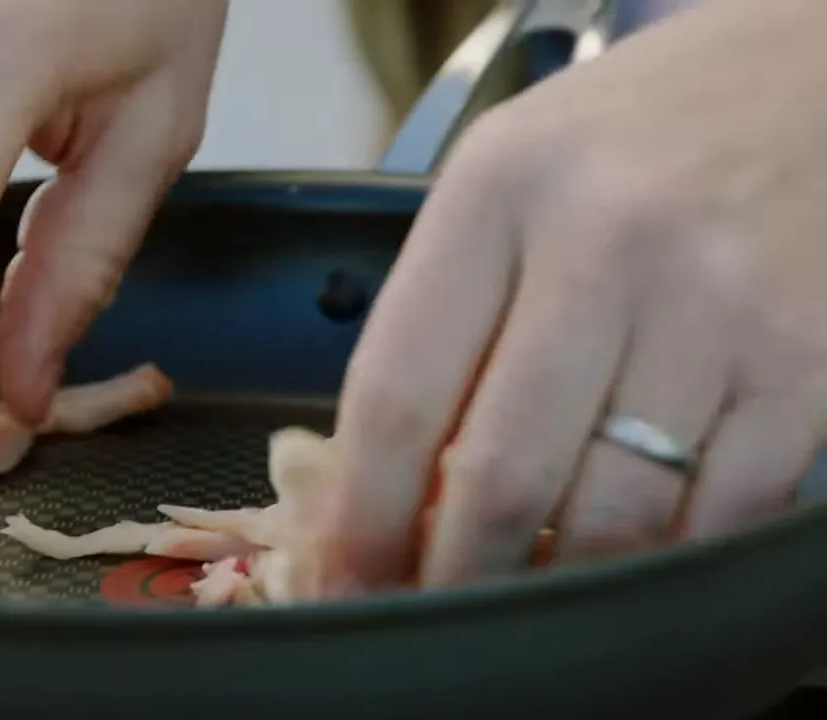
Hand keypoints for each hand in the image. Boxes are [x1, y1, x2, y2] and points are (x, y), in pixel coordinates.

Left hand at [315, 0, 826, 592]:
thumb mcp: (509, 176)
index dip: (361, 514)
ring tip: (516, 599)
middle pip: (497, 474)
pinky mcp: (808, 361)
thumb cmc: (636, 134)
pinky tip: (621, 568)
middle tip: (427, 614)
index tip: (344, 576)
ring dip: (551, 585)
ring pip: (610, 515)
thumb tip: (387, 477)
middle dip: (450, 575)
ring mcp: (718, 307)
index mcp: (499, 192)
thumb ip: (445, 310)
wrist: (814, 72)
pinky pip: (719, 515)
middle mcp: (605, 244)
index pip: (396, 393)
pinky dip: (658, 564)